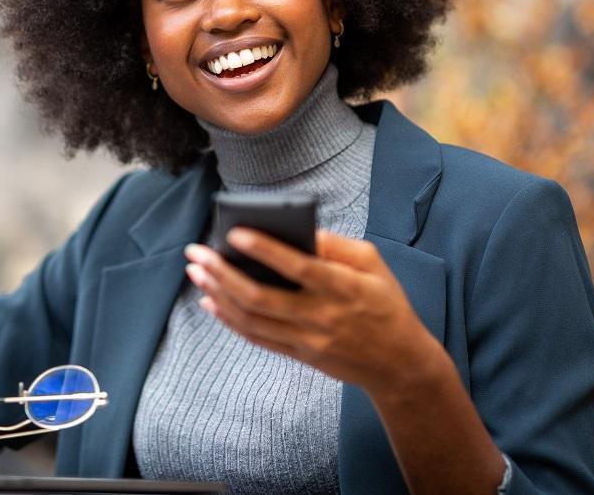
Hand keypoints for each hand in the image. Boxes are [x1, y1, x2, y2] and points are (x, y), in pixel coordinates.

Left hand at [183, 228, 439, 394]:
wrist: (398, 363)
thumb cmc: (386, 304)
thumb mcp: (373, 264)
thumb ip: (337, 246)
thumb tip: (300, 230)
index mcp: (341, 287)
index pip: (297, 267)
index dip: (264, 250)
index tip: (234, 233)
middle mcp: (320, 315)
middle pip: (260, 296)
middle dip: (222, 273)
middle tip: (195, 253)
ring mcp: (307, 339)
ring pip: (252, 319)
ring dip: (218, 294)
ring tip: (196, 272)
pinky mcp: (299, 355)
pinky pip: (256, 338)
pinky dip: (229, 320)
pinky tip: (212, 302)